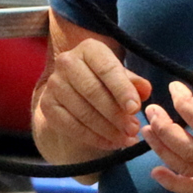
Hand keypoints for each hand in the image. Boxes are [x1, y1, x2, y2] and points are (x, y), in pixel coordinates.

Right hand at [35, 36, 154, 157]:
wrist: (73, 87)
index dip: (122, 89)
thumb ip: (134, 83)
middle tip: (134, 129)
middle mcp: (67, 62)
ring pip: (83, 112)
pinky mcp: (47, 105)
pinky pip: (72, 126)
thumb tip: (145, 90)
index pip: (106, 69)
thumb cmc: (104, 79)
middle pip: (93, 91)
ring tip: (126, 139)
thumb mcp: (121, 75)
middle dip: (116, 114)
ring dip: (108, 130)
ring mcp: (54, 84)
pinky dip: (94, 138)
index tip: (135, 109)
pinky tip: (110, 143)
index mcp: (89, 49)